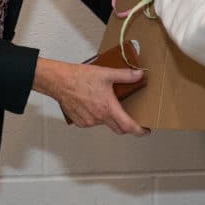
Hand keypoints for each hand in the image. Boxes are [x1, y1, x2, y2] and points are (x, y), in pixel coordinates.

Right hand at [33, 57, 147, 134]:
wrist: (60, 81)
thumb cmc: (80, 77)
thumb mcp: (106, 73)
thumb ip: (125, 75)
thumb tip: (139, 75)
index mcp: (108, 108)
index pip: (128, 126)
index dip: (139, 131)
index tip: (145, 130)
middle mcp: (99, 118)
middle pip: (118, 128)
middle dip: (126, 125)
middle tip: (130, 117)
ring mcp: (89, 121)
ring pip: (105, 124)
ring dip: (109, 117)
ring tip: (105, 102)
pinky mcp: (80, 122)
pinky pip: (93, 122)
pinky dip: (97, 116)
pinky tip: (93, 104)